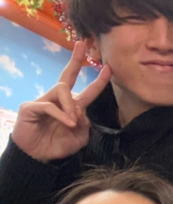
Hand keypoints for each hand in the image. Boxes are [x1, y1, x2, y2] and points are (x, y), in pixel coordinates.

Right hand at [11, 41, 109, 161]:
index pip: (87, 90)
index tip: (109, 68)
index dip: (98, 81)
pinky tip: (67, 123)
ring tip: (72, 121)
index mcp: (72, 107)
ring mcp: (44, 101)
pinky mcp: (30, 107)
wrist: (38, 158)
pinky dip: (61, 114)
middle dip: (75, 60)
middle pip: (68, 76)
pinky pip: (49, 105)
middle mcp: (58, 100)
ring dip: (70, 105)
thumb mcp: (79, 137)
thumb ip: (85, 124)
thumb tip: (81, 111)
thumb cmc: (57, 146)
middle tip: (81, 45)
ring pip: (62, 90)